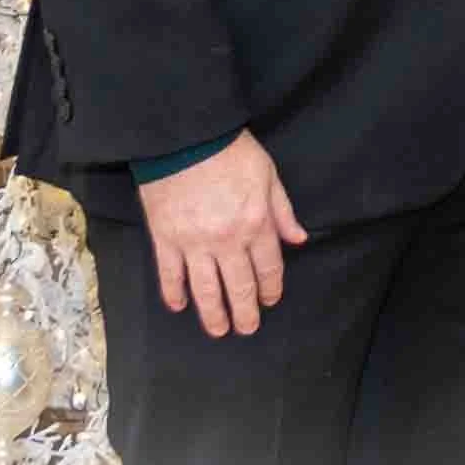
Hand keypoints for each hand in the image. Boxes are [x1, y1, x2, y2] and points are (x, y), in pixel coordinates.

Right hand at [137, 129, 307, 338]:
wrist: (185, 135)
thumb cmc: (230, 150)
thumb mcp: (268, 174)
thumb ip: (283, 210)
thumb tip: (299, 240)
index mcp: (256, 223)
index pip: (268, 268)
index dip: (271, 288)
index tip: (269, 299)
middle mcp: (228, 240)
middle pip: (240, 287)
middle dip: (245, 313)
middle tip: (247, 328)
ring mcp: (194, 242)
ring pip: (206, 290)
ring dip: (214, 315)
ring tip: (219, 330)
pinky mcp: (166, 238)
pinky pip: (170, 275)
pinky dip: (174, 293)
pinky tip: (179, 305)